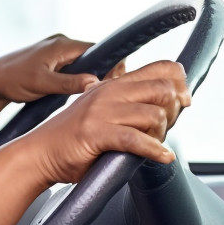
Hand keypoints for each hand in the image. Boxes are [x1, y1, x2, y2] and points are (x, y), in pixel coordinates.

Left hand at [0, 34, 123, 146]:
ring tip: (96, 95)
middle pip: (94, 56)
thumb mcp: (42, 84)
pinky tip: (81, 93)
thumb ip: (69, 83)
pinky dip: (80, 78)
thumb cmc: (13, 80)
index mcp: (62, 45)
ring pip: (84, 64)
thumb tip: (96, 82)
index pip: (99, 50)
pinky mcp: (52, 61)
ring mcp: (57, 52)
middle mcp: (62, 44)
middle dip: (103, 73)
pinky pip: (74, 68)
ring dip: (90, 77)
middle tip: (110, 93)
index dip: (112, 65)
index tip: (118, 83)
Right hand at [0, 59, 189, 224]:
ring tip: (156, 145)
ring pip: (153, 114)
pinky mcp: (95, 132)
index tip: (184, 101)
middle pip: (163, 88)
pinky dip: (155, 150)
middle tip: (171, 126)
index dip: (180, 82)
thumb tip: (168, 107)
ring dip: (163, 133)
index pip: (160, 67)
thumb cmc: (73, 141)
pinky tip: (162, 157)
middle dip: (175, 109)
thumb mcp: (102, 114)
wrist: (39, 154)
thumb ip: (129, 107)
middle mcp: (108, 91)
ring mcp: (101, 111)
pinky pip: (136, 139)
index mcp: (112, 84)